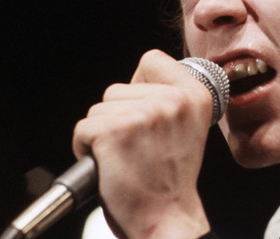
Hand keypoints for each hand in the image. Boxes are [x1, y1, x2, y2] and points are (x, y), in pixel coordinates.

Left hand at [73, 50, 212, 238]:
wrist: (166, 220)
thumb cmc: (170, 181)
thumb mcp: (185, 128)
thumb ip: (168, 100)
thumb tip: (137, 83)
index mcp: (196, 95)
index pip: (152, 60)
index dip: (139, 86)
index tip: (147, 115)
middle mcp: (174, 100)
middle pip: (117, 88)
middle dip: (118, 117)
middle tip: (139, 149)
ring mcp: (144, 113)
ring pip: (98, 109)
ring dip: (102, 134)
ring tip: (126, 158)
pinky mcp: (114, 131)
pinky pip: (82, 129)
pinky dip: (86, 149)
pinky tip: (111, 166)